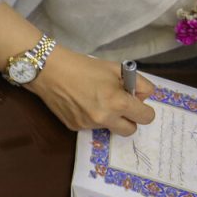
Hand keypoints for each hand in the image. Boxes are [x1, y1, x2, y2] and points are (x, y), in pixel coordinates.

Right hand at [26, 47, 155, 135]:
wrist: (50, 70)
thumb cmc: (84, 66)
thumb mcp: (116, 68)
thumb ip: (138, 83)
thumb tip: (142, 96)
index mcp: (118, 102)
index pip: (146, 117)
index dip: (144, 108)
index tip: (136, 100)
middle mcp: (104, 118)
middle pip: (130, 130)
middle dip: (130, 119)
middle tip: (120, 105)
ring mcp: (88, 125)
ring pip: (109, 127)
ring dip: (109, 117)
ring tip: (95, 98)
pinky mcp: (75, 127)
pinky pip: (91, 126)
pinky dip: (91, 116)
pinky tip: (80, 102)